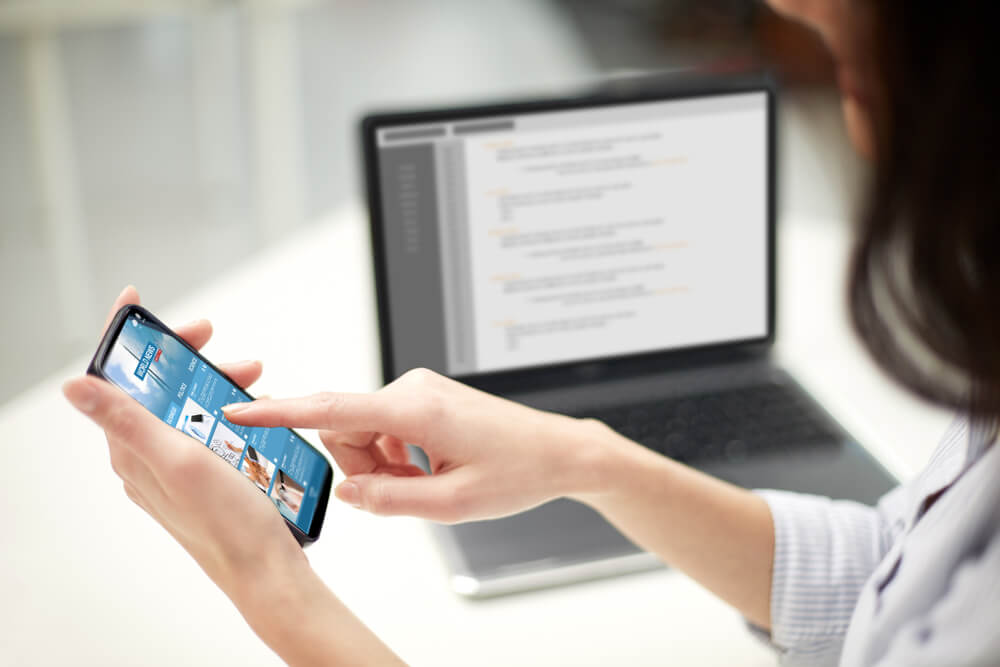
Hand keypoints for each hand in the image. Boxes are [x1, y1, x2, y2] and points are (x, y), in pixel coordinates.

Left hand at [62, 287, 304, 599]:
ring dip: (212, 382)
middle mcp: (146, 457)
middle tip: (213, 337)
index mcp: (131, 450)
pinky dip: (225, 408)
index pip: (112, 381)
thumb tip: (74, 388)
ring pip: (183, 405)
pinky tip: (252, 411)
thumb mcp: (178, 461)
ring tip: (252, 377)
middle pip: (152, 388)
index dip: (122, 337)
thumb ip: (128, 421)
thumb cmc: (228, 524)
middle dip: (184, 356)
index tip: (136, 302)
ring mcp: (174, 467)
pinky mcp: (201, 476)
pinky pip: (205, 427)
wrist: (265, 569)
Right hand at [223, 368, 613, 522]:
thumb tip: (346, 490)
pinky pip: (386, 426)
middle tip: (406, 492)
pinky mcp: (425, 396)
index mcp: (415, 410)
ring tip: (428, 482)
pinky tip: (432, 469)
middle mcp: (412, 389)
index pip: (332, 407)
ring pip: (365, 430)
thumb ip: (389, 500)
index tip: (239, 411)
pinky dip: (396, 454)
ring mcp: (419, 390)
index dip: (280, 413)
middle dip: (362, 466)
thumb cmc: (517, 472)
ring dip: (382, 465)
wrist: (558, 451)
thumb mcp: (451, 504)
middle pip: (345, 427)